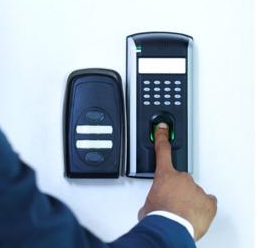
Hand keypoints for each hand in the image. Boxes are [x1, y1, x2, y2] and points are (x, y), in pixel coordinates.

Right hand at [138, 122, 216, 240]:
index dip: (162, 137)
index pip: (162, 151)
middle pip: (180, 179)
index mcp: (165, 176)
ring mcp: (196, 189)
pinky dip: (201, 207)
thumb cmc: (158, 216)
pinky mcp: (208, 201)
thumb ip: (151, 198)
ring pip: (193, 191)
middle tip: (170, 203)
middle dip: (175, 189)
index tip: (163, 128)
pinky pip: (206, 201)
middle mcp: (182, 179)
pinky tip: (194, 213)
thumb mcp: (146, 205)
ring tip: (180, 212)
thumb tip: (151, 205)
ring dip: (187, 200)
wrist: (172, 228)